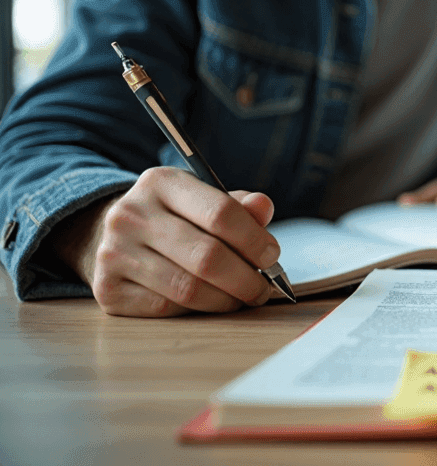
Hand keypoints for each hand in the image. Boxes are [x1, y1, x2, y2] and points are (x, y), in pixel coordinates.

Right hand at [49, 167, 279, 317]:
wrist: (110, 235)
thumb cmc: (174, 218)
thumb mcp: (203, 199)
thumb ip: (238, 206)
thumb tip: (264, 207)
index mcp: (161, 183)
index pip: (221, 213)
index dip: (254, 240)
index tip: (272, 256)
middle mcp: (130, 214)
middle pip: (207, 257)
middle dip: (246, 278)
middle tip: (263, 289)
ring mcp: (113, 252)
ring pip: (188, 289)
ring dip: (225, 300)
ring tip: (241, 298)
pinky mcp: (107, 288)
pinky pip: (165, 308)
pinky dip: (196, 311)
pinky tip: (209, 304)